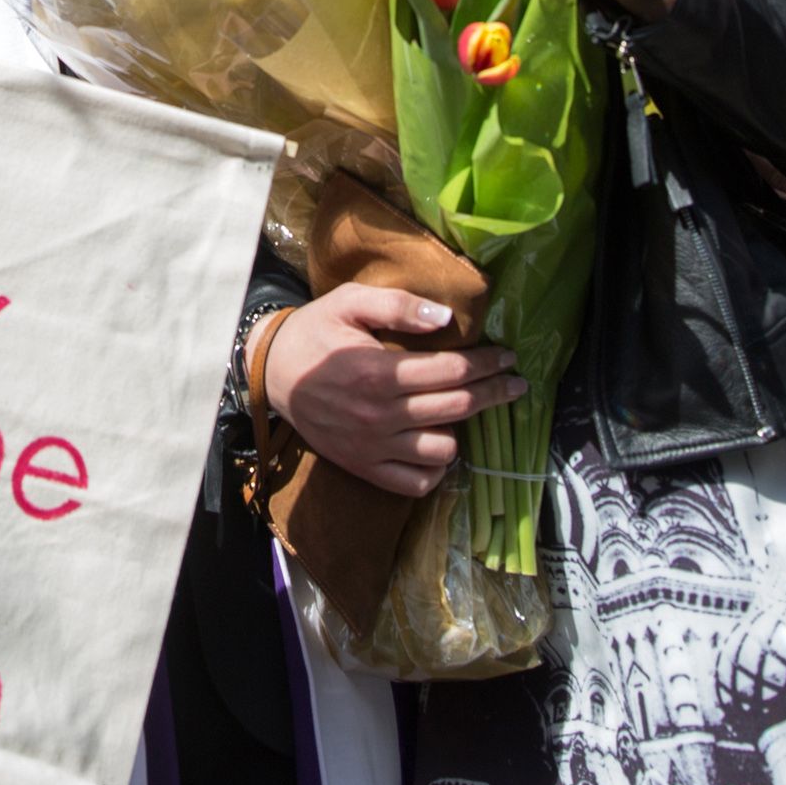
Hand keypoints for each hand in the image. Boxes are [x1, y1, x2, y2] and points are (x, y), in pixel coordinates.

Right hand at [259, 285, 524, 496]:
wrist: (270, 373)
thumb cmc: (314, 331)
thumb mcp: (349, 301)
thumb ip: (398, 305)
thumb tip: (446, 318)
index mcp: (378, 372)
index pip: (451, 370)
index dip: (488, 364)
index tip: (509, 358)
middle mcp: (379, 415)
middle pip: (457, 408)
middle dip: (494, 393)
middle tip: (515, 383)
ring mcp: (372, 447)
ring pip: (443, 450)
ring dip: (461, 430)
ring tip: (464, 411)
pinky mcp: (363, 467)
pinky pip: (415, 483)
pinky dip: (435, 470)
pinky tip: (438, 446)